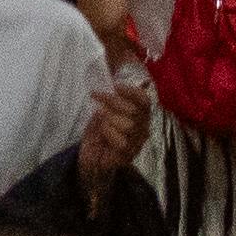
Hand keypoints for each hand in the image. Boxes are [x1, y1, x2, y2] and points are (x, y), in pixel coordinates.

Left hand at [78, 80, 152, 201]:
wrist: (91, 156)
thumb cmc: (99, 130)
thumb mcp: (102, 109)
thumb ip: (109, 97)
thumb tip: (108, 78)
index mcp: (140, 115)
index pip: (144, 101)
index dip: (132, 92)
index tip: (115, 86)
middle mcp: (143, 129)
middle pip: (134, 111)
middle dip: (112, 101)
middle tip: (96, 96)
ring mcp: (138, 143)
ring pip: (129, 126)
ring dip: (109, 119)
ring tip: (101, 120)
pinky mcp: (130, 156)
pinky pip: (123, 142)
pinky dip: (109, 134)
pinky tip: (104, 135)